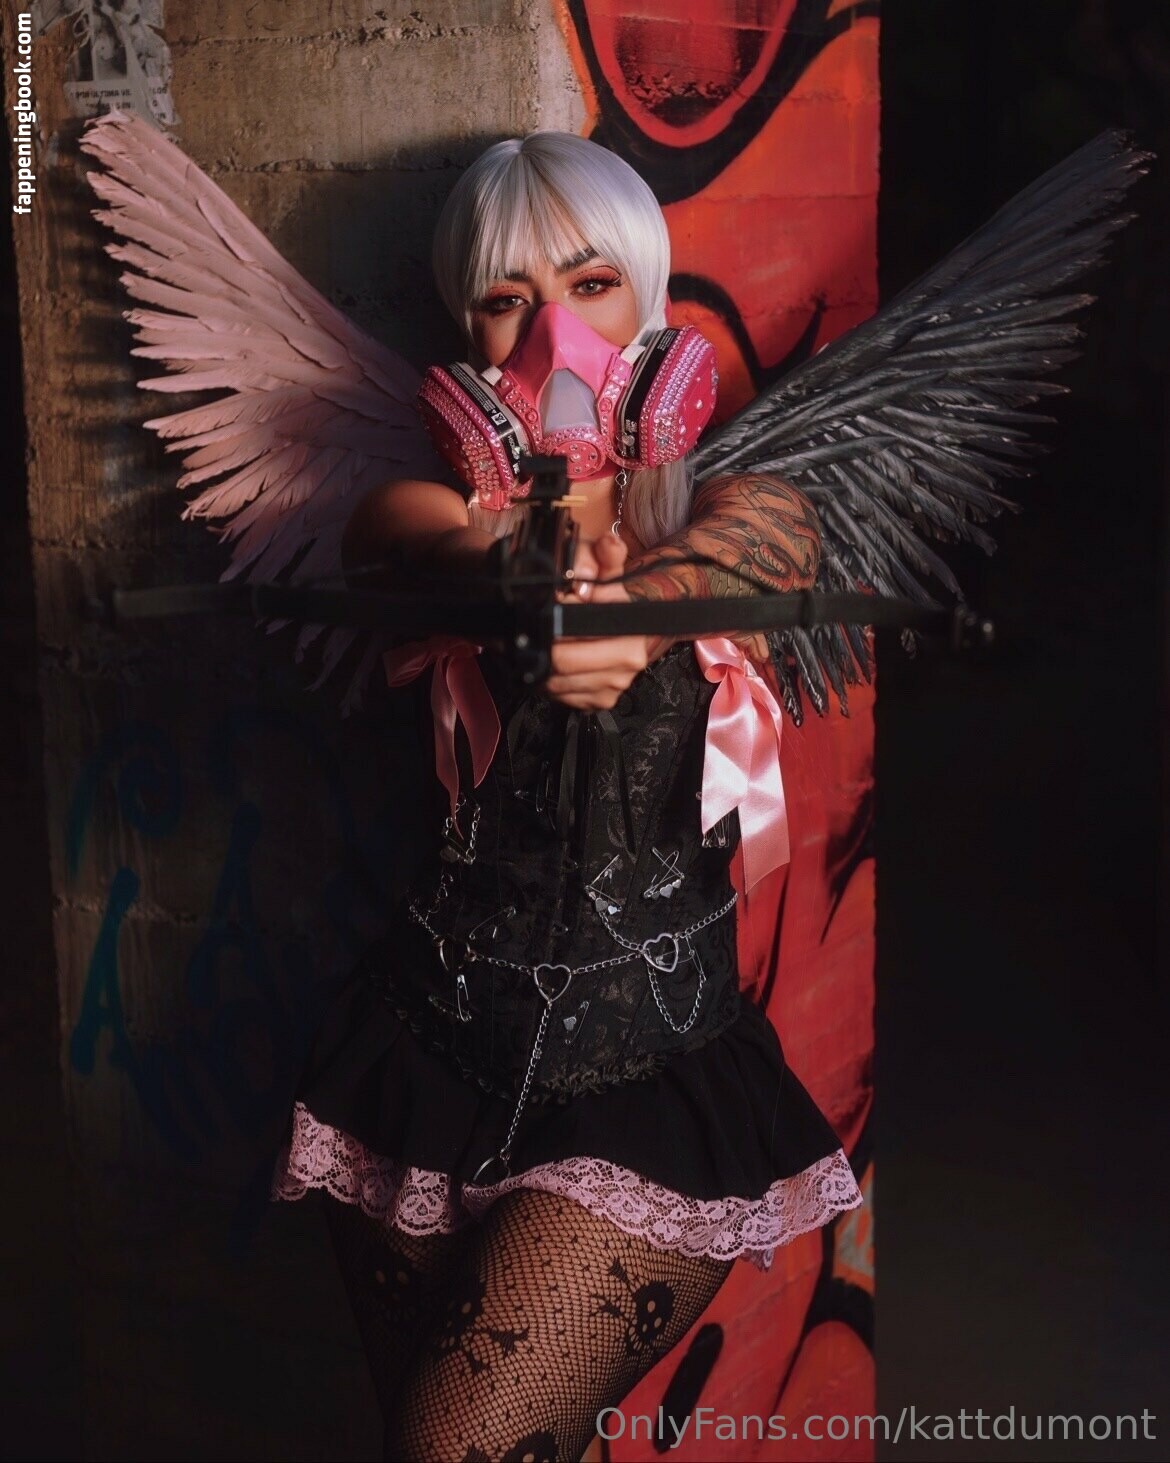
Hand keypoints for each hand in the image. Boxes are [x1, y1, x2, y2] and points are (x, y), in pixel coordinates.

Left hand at [545, 532, 655, 710]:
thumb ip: (599, 552)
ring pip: (558, 681)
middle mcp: (631, 658)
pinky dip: (550, 680)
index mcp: (632, 626)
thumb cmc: (593, 589)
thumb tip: (609, 546)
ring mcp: (617, 683)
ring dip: (544, 662)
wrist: (601, 616)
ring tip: (546, 642)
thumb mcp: (593, 562)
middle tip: (541, 627)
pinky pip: (562, 696)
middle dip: (545, 643)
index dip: (558, 618)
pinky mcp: (601, 700)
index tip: (555, 605)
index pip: (579, 628)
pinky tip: (555, 663)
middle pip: (564, 662)